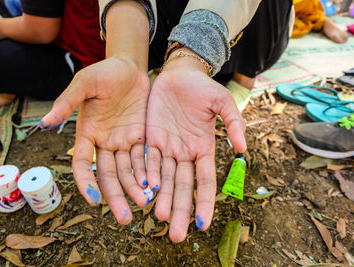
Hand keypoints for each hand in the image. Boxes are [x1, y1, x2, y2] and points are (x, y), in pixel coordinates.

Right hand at [41, 57, 150, 223]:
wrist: (130, 66)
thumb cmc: (104, 72)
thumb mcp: (85, 84)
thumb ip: (67, 102)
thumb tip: (44, 124)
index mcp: (87, 134)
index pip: (83, 164)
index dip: (87, 183)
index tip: (94, 201)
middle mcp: (104, 143)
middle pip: (108, 175)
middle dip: (116, 196)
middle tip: (125, 219)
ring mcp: (123, 142)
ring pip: (128, 171)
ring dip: (135, 188)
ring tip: (145, 204)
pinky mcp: (141, 137)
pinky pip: (144, 159)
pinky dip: (148, 172)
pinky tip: (156, 186)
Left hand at [146, 51, 245, 241]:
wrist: (178, 74)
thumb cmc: (203, 88)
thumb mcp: (222, 102)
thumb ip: (233, 123)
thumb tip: (243, 149)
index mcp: (203, 149)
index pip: (205, 181)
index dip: (204, 202)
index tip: (203, 224)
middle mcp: (184, 153)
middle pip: (183, 187)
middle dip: (181, 210)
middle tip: (177, 235)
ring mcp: (167, 148)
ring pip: (164, 178)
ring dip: (163, 198)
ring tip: (160, 217)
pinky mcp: (150, 138)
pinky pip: (148, 160)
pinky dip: (147, 175)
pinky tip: (146, 191)